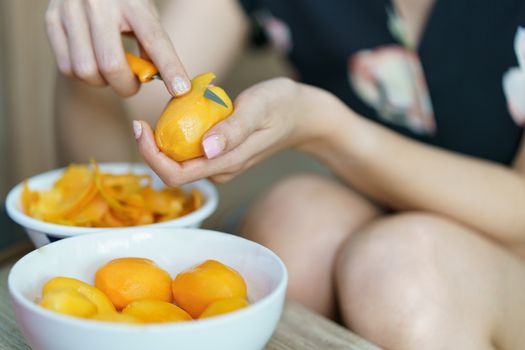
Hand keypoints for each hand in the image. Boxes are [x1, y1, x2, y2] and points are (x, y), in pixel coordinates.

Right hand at [45, 0, 189, 96]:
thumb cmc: (124, 6)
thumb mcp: (144, 15)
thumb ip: (152, 46)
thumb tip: (165, 81)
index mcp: (131, 1)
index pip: (154, 40)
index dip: (170, 68)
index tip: (181, 90)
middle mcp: (98, 2)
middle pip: (111, 64)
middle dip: (126, 86)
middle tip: (133, 84)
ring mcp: (71, 9)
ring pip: (86, 70)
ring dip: (103, 82)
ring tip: (111, 71)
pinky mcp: (51, 19)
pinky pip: (67, 67)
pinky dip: (83, 74)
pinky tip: (92, 62)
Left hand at [133, 78, 328, 184]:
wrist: (302, 114)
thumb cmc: (281, 106)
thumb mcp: (258, 109)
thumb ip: (233, 129)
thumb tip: (206, 148)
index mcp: (227, 163)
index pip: (177, 175)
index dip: (152, 156)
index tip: (141, 128)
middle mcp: (221, 169)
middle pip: (174, 172)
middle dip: (151, 150)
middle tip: (142, 121)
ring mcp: (221, 164)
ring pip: (181, 162)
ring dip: (164, 143)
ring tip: (162, 114)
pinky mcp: (221, 155)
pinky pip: (191, 151)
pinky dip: (178, 135)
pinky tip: (181, 114)